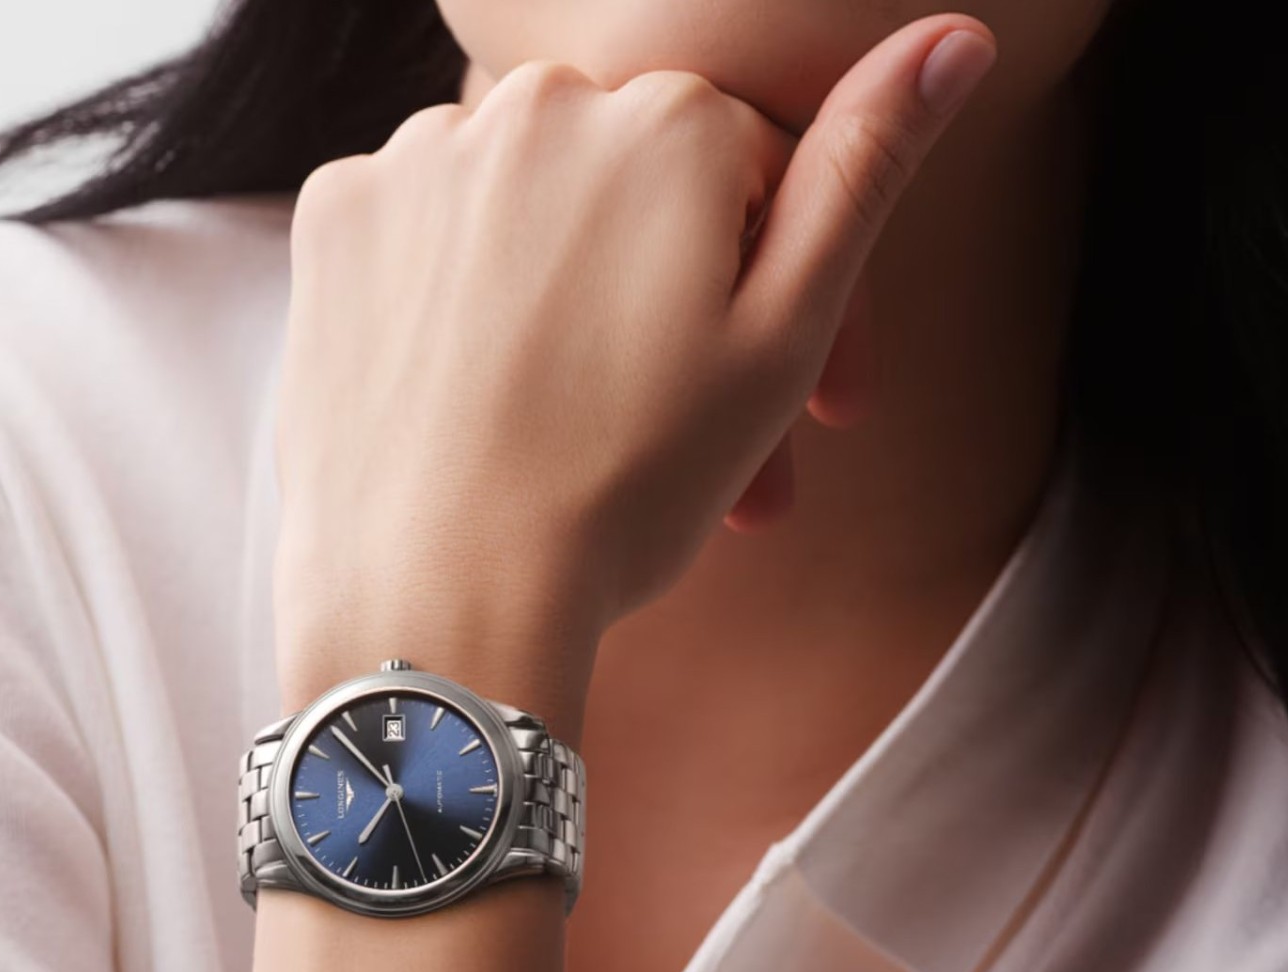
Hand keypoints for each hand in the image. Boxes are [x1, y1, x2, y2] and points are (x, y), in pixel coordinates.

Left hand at [272, 16, 997, 723]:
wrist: (442, 598)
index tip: (805, 409)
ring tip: (589, 441)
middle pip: (635, 190)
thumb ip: (863, 173)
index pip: (752, 172)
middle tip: (701, 454)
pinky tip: (484, 399)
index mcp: (671, 118)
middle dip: (679, 309)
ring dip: (573, 305)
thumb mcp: (783, 340)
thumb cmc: (628, 490)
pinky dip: (464, 302)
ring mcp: (421, 153)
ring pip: (530, 212)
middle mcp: (536, 100)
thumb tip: (952, 36)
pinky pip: (428, 232)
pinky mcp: (334, 216)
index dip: (782, 295)